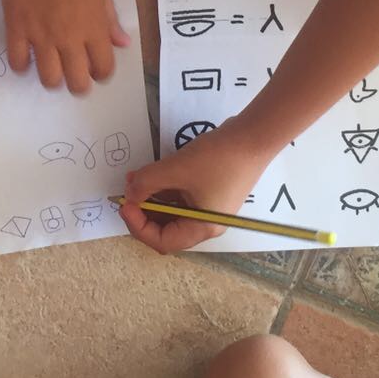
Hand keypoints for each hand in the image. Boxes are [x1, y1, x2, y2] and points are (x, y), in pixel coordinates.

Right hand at [1, 0, 129, 93]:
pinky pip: (17, 62)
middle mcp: (69, 37)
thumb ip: (110, 19)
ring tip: (52, 68)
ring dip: (53, 79)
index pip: (103, 68)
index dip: (102, 73)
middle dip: (79, 85)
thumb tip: (122, 43)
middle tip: (75, 75)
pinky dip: (22, 65)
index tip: (96, 69)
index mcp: (93, 27)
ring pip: (49, 79)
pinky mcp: (16, 28)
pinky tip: (27, 56)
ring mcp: (41, 35)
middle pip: (77, 82)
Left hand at [119, 118, 276, 253]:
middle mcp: (206, 224)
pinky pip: (181, 198)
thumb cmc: (217, 159)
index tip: (125, 204)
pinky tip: (151, 175)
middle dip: (143, 211)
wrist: (252, 135)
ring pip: (172, 212)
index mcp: (202, 228)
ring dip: (152, 198)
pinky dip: (165, 189)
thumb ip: (147, 183)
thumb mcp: (176, 169)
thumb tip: (129, 194)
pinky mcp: (209, 192)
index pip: (163, 242)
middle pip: (167, 229)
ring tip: (135, 179)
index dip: (138, 226)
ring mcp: (208, 208)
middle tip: (128, 191)